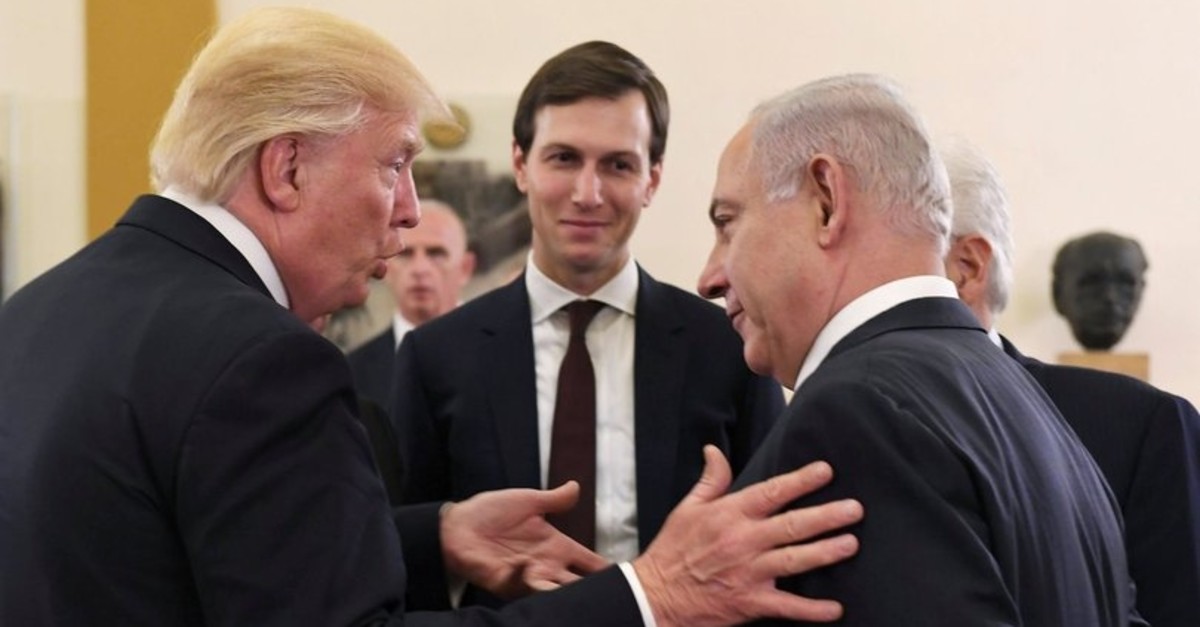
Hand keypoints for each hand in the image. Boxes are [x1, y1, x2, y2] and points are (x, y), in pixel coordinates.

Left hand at [439, 481, 609, 598]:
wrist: (457, 524)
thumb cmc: (491, 512)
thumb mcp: (528, 501)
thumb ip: (555, 500)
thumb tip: (577, 487)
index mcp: (557, 547)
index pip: (590, 563)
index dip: (609, 571)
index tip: (630, 578)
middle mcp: (547, 565)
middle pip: (579, 584)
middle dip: (594, 590)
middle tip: (616, 595)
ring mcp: (527, 576)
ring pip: (556, 592)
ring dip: (566, 592)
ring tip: (581, 593)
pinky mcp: (506, 582)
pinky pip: (521, 585)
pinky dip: (527, 578)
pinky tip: (528, 565)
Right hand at [633, 445, 862, 626]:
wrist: (655, 596)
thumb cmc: (672, 551)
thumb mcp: (686, 509)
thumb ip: (710, 480)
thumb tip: (714, 450)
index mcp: (729, 515)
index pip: (771, 492)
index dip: (800, 481)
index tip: (826, 470)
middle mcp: (742, 541)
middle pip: (792, 525)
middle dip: (826, 516)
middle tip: (855, 509)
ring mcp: (748, 573)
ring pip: (795, 560)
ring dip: (825, 553)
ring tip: (851, 544)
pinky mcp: (750, 602)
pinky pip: (787, 606)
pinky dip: (812, 609)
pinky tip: (836, 608)